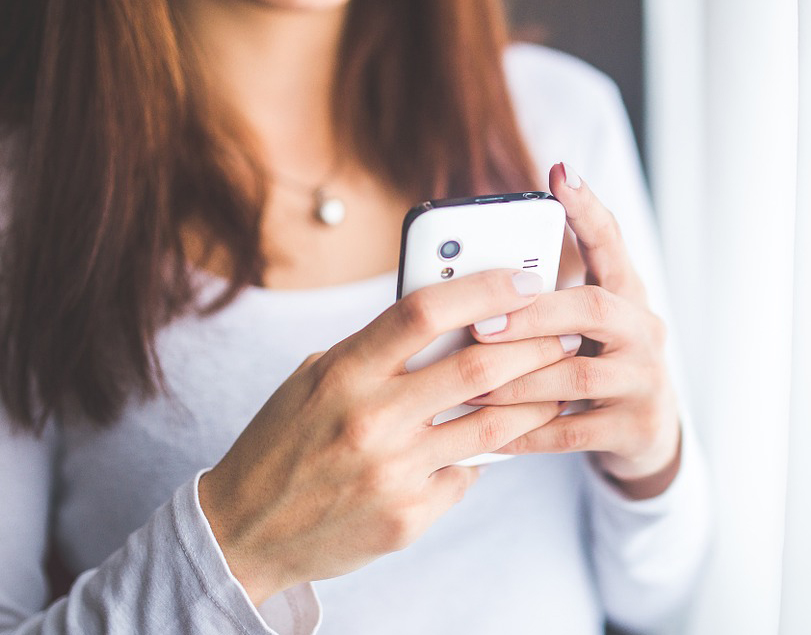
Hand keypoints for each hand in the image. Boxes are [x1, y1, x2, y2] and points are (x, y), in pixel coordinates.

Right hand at [197, 269, 571, 603]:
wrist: (245, 531)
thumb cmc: (284, 442)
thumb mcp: (314, 380)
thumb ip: (375, 351)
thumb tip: (450, 320)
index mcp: (343, 372)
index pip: (424, 312)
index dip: (483, 288)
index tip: (524, 278)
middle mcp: (370, 419)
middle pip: (477, 366)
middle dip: (535, 343)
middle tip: (564, 330)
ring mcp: (392, 472)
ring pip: (492, 426)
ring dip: (536, 400)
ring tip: (560, 382)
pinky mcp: (408, 516)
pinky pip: (467, 474)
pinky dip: (486, 455)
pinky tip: (503, 442)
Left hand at [465, 163, 681, 497]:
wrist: (647, 434)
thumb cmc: (594, 364)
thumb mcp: (581, 326)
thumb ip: (543, 301)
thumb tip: (468, 279)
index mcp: (626, 294)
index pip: (611, 242)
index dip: (587, 208)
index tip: (559, 173)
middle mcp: (645, 329)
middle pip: (594, 308)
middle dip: (533, 315)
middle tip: (479, 324)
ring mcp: (646, 379)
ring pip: (578, 376)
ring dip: (518, 380)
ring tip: (469, 384)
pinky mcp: (637, 427)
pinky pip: (573, 431)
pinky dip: (527, 431)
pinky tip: (490, 434)